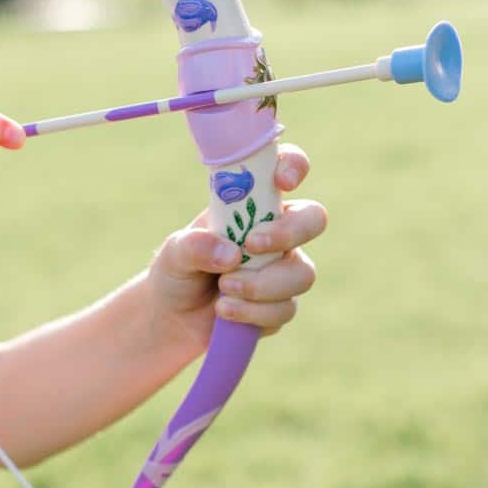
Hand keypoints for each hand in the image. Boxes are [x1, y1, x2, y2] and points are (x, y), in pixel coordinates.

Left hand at [147, 144, 325, 351]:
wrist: (173, 320)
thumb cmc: (177, 273)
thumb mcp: (174, 254)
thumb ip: (195, 246)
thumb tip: (231, 254)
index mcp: (252, 205)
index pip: (285, 170)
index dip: (293, 166)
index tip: (284, 182)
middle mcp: (276, 233)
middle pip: (313, 218)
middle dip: (288, 232)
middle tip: (252, 245)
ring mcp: (283, 270)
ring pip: (302, 273)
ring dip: (261, 284)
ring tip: (223, 289)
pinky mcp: (282, 306)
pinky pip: (285, 308)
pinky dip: (253, 312)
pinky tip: (225, 310)